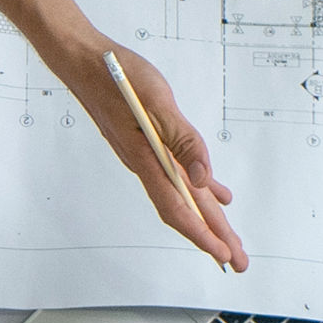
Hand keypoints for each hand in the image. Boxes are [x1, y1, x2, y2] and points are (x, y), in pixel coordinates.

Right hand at [55, 37, 247, 270]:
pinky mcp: (149, 143)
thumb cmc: (116, 76)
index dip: (201, 234)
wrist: (84, 62)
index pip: (177, 208)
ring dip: (207, 217)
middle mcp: (146, 163)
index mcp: (146, 159)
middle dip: (213, 235)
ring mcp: (147, 155)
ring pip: (183, 193)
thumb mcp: (157, 102)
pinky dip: (198, 186)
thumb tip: (203, 179)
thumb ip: (183, 140)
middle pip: (184, 208)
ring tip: (228, 238)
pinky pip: (177, 172)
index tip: (222, 254)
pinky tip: (213, 194)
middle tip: (238, 261)